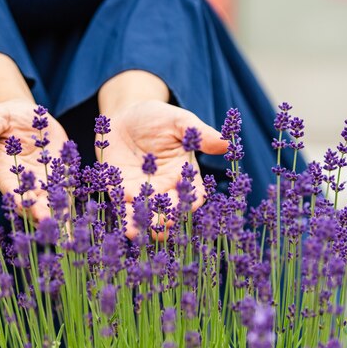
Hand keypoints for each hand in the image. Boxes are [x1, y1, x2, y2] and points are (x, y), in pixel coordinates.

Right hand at [0, 98, 68, 220]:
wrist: (25, 118)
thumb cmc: (5, 118)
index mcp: (2, 170)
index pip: (8, 186)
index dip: (15, 196)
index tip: (23, 206)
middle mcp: (21, 182)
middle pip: (29, 202)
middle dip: (38, 213)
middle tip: (49, 225)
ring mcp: (40, 183)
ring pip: (48, 205)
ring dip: (56, 218)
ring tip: (65, 233)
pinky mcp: (57, 180)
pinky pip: (64, 196)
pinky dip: (69, 209)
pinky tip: (78, 225)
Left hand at [98, 100, 227, 237]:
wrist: (125, 115)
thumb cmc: (157, 117)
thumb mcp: (178, 120)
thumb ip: (199, 133)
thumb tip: (226, 143)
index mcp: (184, 175)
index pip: (193, 196)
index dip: (191, 203)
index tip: (186, 207)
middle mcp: (165, 188)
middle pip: (170, 212)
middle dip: (166, 221)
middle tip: (162, 226)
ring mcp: (142, 192)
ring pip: (146, 216)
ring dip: (145, 226)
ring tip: (141, 232)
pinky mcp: (120, 191)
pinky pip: (124, 208)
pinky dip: (126, 218)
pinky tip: (127, 227)